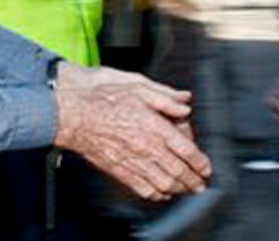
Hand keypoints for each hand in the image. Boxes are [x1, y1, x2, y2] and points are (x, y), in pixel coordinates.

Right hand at [53, 63, 211, 200]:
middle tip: (201, 183)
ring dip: (179, 189)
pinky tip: (161, 192)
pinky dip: (156, 194)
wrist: (72, 111)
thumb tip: (185, 102)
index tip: (206, 167)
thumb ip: (166, 96)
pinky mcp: (118, 169)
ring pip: (163, 183)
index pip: (186, 150)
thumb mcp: (139, 85)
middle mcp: (146, 147)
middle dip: (193, 180)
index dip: (200, 162)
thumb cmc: (102, 96)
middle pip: (178, 171)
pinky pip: (142, 188)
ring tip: (187, 190)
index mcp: (154, 126)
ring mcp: (132, 161)